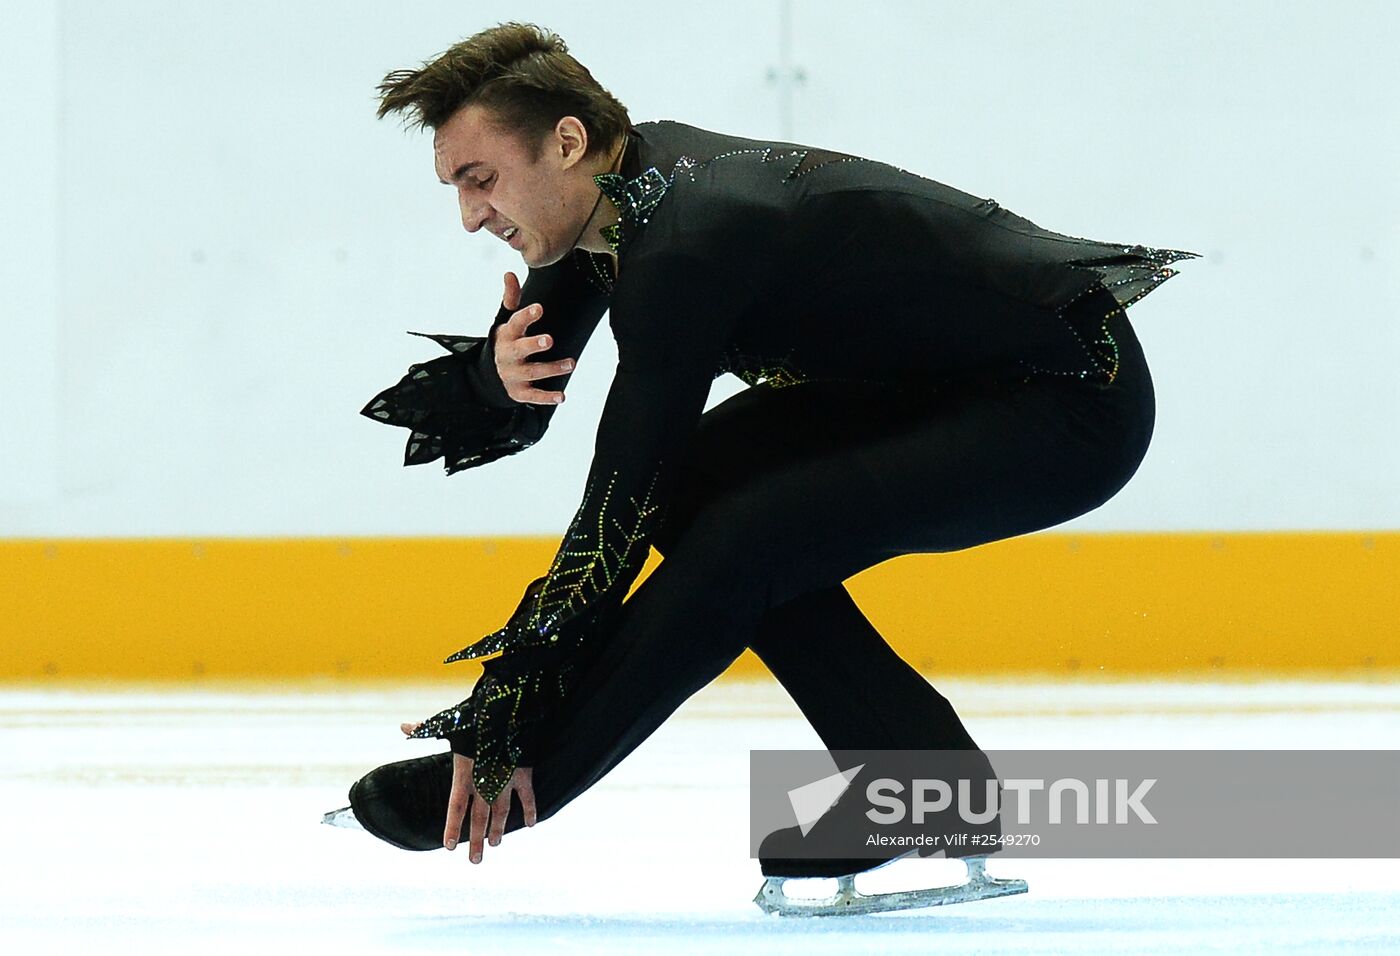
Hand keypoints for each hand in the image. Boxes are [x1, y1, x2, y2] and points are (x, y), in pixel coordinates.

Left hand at [400, 721, 537, 862]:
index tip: (448, 847)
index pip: (456, 807)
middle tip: (474, 861)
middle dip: (476, 840)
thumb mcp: (446, 723)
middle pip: (478, 818)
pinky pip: (527, 796)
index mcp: (464, 773)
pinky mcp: (522, 773)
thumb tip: (402, 726)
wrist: (503, 711)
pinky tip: (531, 824)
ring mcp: (505, 780)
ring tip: (495, 844)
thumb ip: (424, 730)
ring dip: (498, 830)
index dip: (452, 827)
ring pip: (501, 812)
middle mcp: (484, 782)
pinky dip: (529, 810)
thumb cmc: (473, 717)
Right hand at [492, 271, 575, 404]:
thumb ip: (511, 299)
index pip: (515, 323)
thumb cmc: (506, 341)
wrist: (488, 375)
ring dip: (551, 369)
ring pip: (532, 373)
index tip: (539, 307)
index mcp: (506, 335)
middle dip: (533, 345)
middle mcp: (508, 355)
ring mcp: (513, 375)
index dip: (526, 316)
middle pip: (520, 350)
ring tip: (571, 363)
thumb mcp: (505, 320)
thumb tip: (509, 273)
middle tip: (549, 339)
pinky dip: (546, 397)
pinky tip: (561, 397)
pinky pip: (533, 396)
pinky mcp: (519, 393)